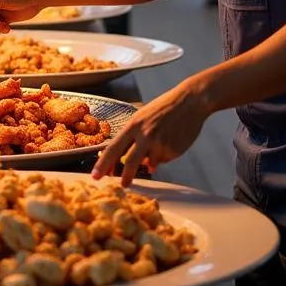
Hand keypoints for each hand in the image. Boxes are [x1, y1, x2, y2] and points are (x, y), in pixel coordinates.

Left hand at [92, 78, 212, 184]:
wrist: (190, 101)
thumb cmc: (163, 108)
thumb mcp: (142, 117)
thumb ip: (133, 137)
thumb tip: (127, 161)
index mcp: (134, 125)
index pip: (113, 148)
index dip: (103, 164)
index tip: (95, 176)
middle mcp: (145, 135)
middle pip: (129, 162)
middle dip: (125, 176)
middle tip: (123, 184)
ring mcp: (160, 144)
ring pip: (149, 163)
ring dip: (151, 160)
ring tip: (160, 143)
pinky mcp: (173, 150)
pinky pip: (164, 160)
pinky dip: (163, 155)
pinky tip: (170, 140)